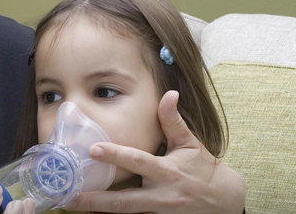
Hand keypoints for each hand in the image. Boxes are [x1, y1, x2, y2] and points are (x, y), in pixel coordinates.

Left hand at [64, 90, 244, 213]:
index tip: (93, 149)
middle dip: (96, 200)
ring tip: (72, 206)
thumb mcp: (191, 144)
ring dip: (99, 212)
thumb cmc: (203, 170)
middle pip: (125, 201)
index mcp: (168, 172)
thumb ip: (173, 122)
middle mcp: (162, 196)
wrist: (225, 203)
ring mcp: (160, 213)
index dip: (116, 155)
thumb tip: (169, 93)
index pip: (139, 161)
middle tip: (69, 196)